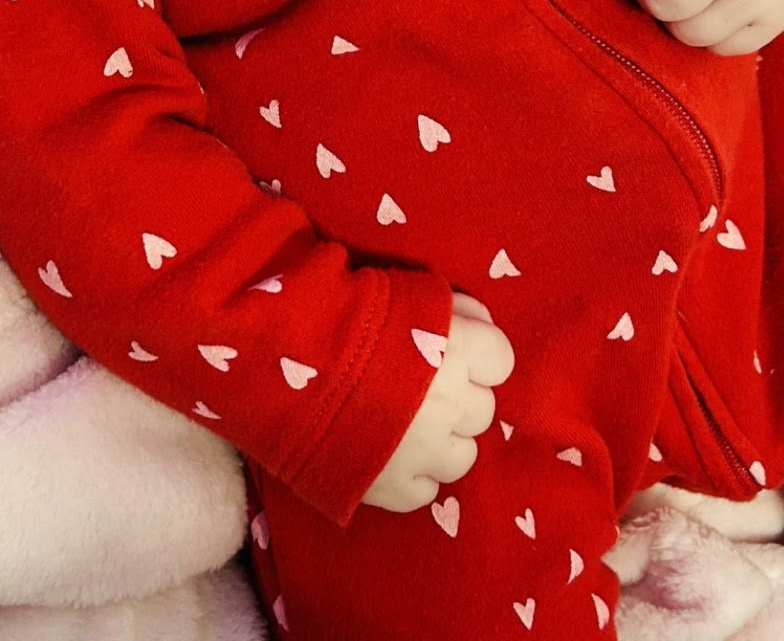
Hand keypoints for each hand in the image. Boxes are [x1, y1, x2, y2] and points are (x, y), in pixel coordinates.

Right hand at [361, 294, 514, 511]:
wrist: (282, 357)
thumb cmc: (342, 313)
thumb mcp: (403, 291)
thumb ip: (451, 309)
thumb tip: (478, 324)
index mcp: (457, 351)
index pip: (501, 359)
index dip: (479, 354)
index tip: (455, 350)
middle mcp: (452, 406)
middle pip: (481, 409)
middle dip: (458, 397)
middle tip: (421, 386)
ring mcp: (426, 454)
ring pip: (463, 456)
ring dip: (442, 441)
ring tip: (407, 425)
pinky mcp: (395, 490)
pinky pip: (425, 491)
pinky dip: (412, 475)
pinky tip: (387, 454)